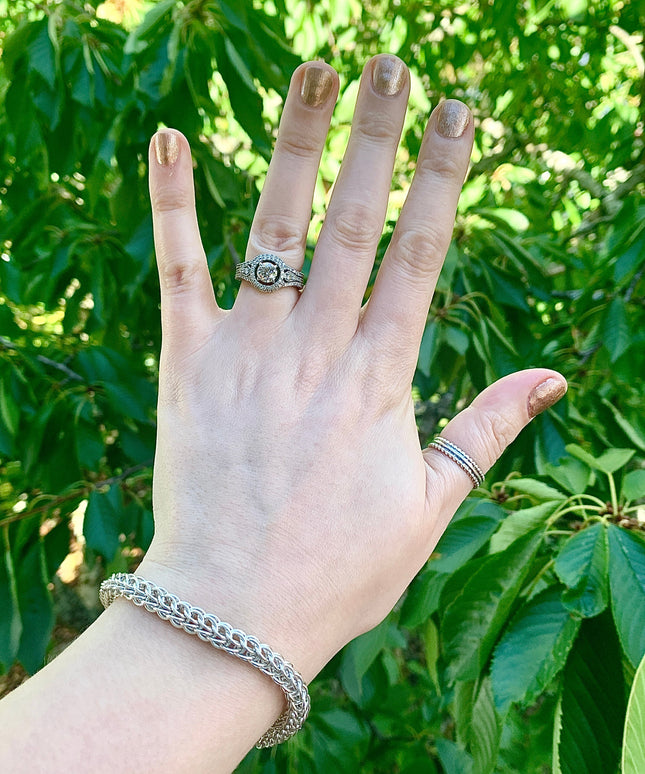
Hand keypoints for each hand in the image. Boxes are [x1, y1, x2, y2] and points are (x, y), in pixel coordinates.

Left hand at [140, 54, 566, 680]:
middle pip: (352, 221)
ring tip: (313, 71)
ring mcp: (249, 353)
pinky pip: (180, 270)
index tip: (459, 113)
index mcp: (381, 379)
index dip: (443, 178)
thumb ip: (488, 429)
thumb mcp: (432, 503)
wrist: (235, 613)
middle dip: (375, 137)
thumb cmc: (339, 568)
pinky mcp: (189, 366)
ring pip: (274, 227)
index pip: (421, 254)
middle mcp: (318, 351)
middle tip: (388, 63)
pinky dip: (173, 202)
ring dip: (294, 144)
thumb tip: (553, 377)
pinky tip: (170, 137)